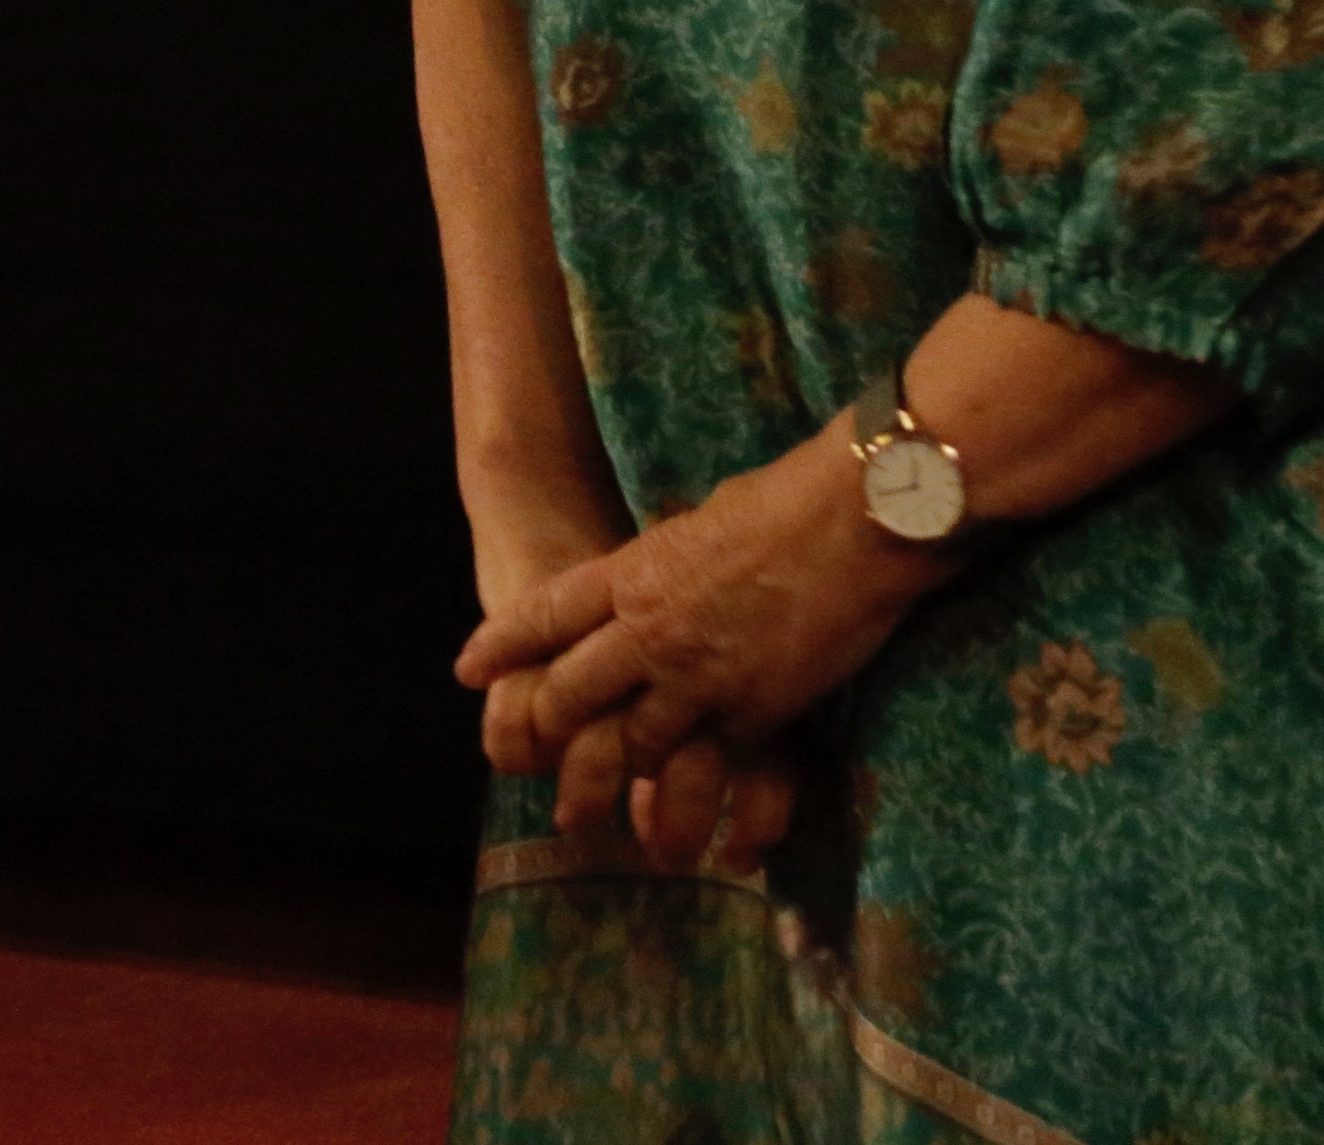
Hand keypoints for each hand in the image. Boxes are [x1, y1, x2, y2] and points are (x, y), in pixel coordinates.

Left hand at [457, 466, 783, 867]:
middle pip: (572, 692)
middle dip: (551, 730)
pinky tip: (702, 822)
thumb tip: (666, 574)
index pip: (547, 613)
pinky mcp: (752, 715)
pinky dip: (702, 794)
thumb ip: (671, 563)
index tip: (466, 670)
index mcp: (632, 571)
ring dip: (620, 780)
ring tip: (604, 822)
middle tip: (536, 766)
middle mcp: (649, 630)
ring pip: (633, 745)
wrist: (857, 523)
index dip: (502, 645)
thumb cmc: (790, 501)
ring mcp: (697, 678)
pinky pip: (711, 767)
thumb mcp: (703, 522)